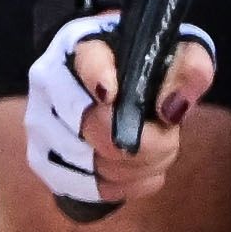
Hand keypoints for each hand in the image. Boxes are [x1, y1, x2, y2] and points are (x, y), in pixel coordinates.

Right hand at [22, 11, 213, 220]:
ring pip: (95, 164)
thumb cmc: (149, 68)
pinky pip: (87, 188)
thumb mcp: (180, 55)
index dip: (97, 77)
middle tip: (169, 136)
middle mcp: (49, 81)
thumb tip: (171, 109)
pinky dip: (125, 187)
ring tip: (158, 153)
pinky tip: (141, 172)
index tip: (112, 94)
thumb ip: (190, 69)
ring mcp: (40, 123)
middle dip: (148, 142)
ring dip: (141, 167)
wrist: (119, 83)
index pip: (87, 59)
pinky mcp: (44, 160)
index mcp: (82, 43)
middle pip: (95, 126)